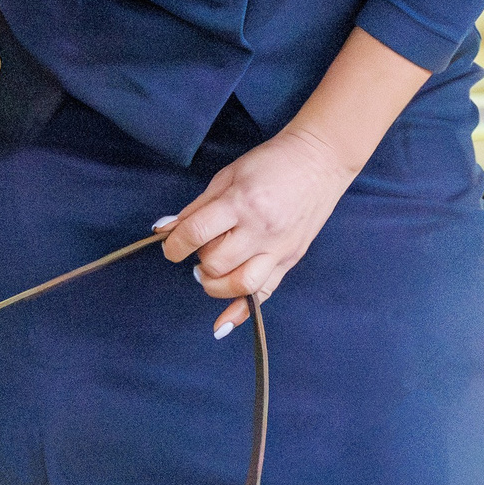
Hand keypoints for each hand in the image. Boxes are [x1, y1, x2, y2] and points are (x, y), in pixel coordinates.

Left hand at [157, 124, 352, 337]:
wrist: (318, 160)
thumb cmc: (271, 163)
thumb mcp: (228, 176)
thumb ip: (197, 207)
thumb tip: (165, 230)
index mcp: (241, 202)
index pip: (197, 233)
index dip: (174, 245)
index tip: (171, 247)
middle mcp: (261, 229)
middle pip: (216, 262)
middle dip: (200, 261)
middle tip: (202, 250)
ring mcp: (279, 247)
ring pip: (240, 284)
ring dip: (216, 286)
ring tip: (212, 273)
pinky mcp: (290, 259)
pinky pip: (265, 293)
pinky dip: (241, 312)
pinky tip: (222, 324)